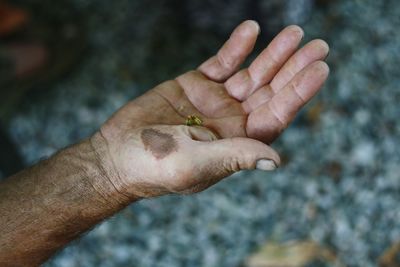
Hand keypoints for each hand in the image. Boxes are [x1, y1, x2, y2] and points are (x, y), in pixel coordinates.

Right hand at [94, 21, 328, 198]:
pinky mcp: (195, 85)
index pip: (276, 115)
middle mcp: (232, 122)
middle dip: (293, 68)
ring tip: (295, 33)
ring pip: (251, 74)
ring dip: (273, 54)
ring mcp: (214, 101)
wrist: (117, 156)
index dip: (298, 92)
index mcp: (238, 144)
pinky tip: (251, 30)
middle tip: (318, 46)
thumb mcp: (194, 165)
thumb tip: (276, 160)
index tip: (319, 68)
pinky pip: (222, 63)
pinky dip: (237, 47)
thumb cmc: (154, 168)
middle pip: (270, 91)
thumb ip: (234, 157)